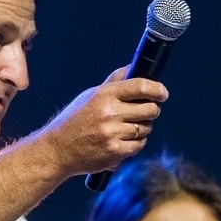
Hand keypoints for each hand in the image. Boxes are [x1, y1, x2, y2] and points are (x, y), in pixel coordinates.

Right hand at [36, 67, 167, 176]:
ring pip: (146, 128)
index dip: (157, 89)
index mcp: (104, 95)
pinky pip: (139, 145)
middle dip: (152, 110)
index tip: (162, 93)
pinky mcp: (115, 152)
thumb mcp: (90, 96)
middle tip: (146, 112)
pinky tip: (124, 140)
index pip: (140, 86)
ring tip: (128, 128)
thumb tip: (133, 68)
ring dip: (143, 128)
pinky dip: (136, 143)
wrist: (58, 150)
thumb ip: (114, 83)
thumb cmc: (74, 120)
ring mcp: (113, 134)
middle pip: (150, 109)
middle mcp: (110, 113)